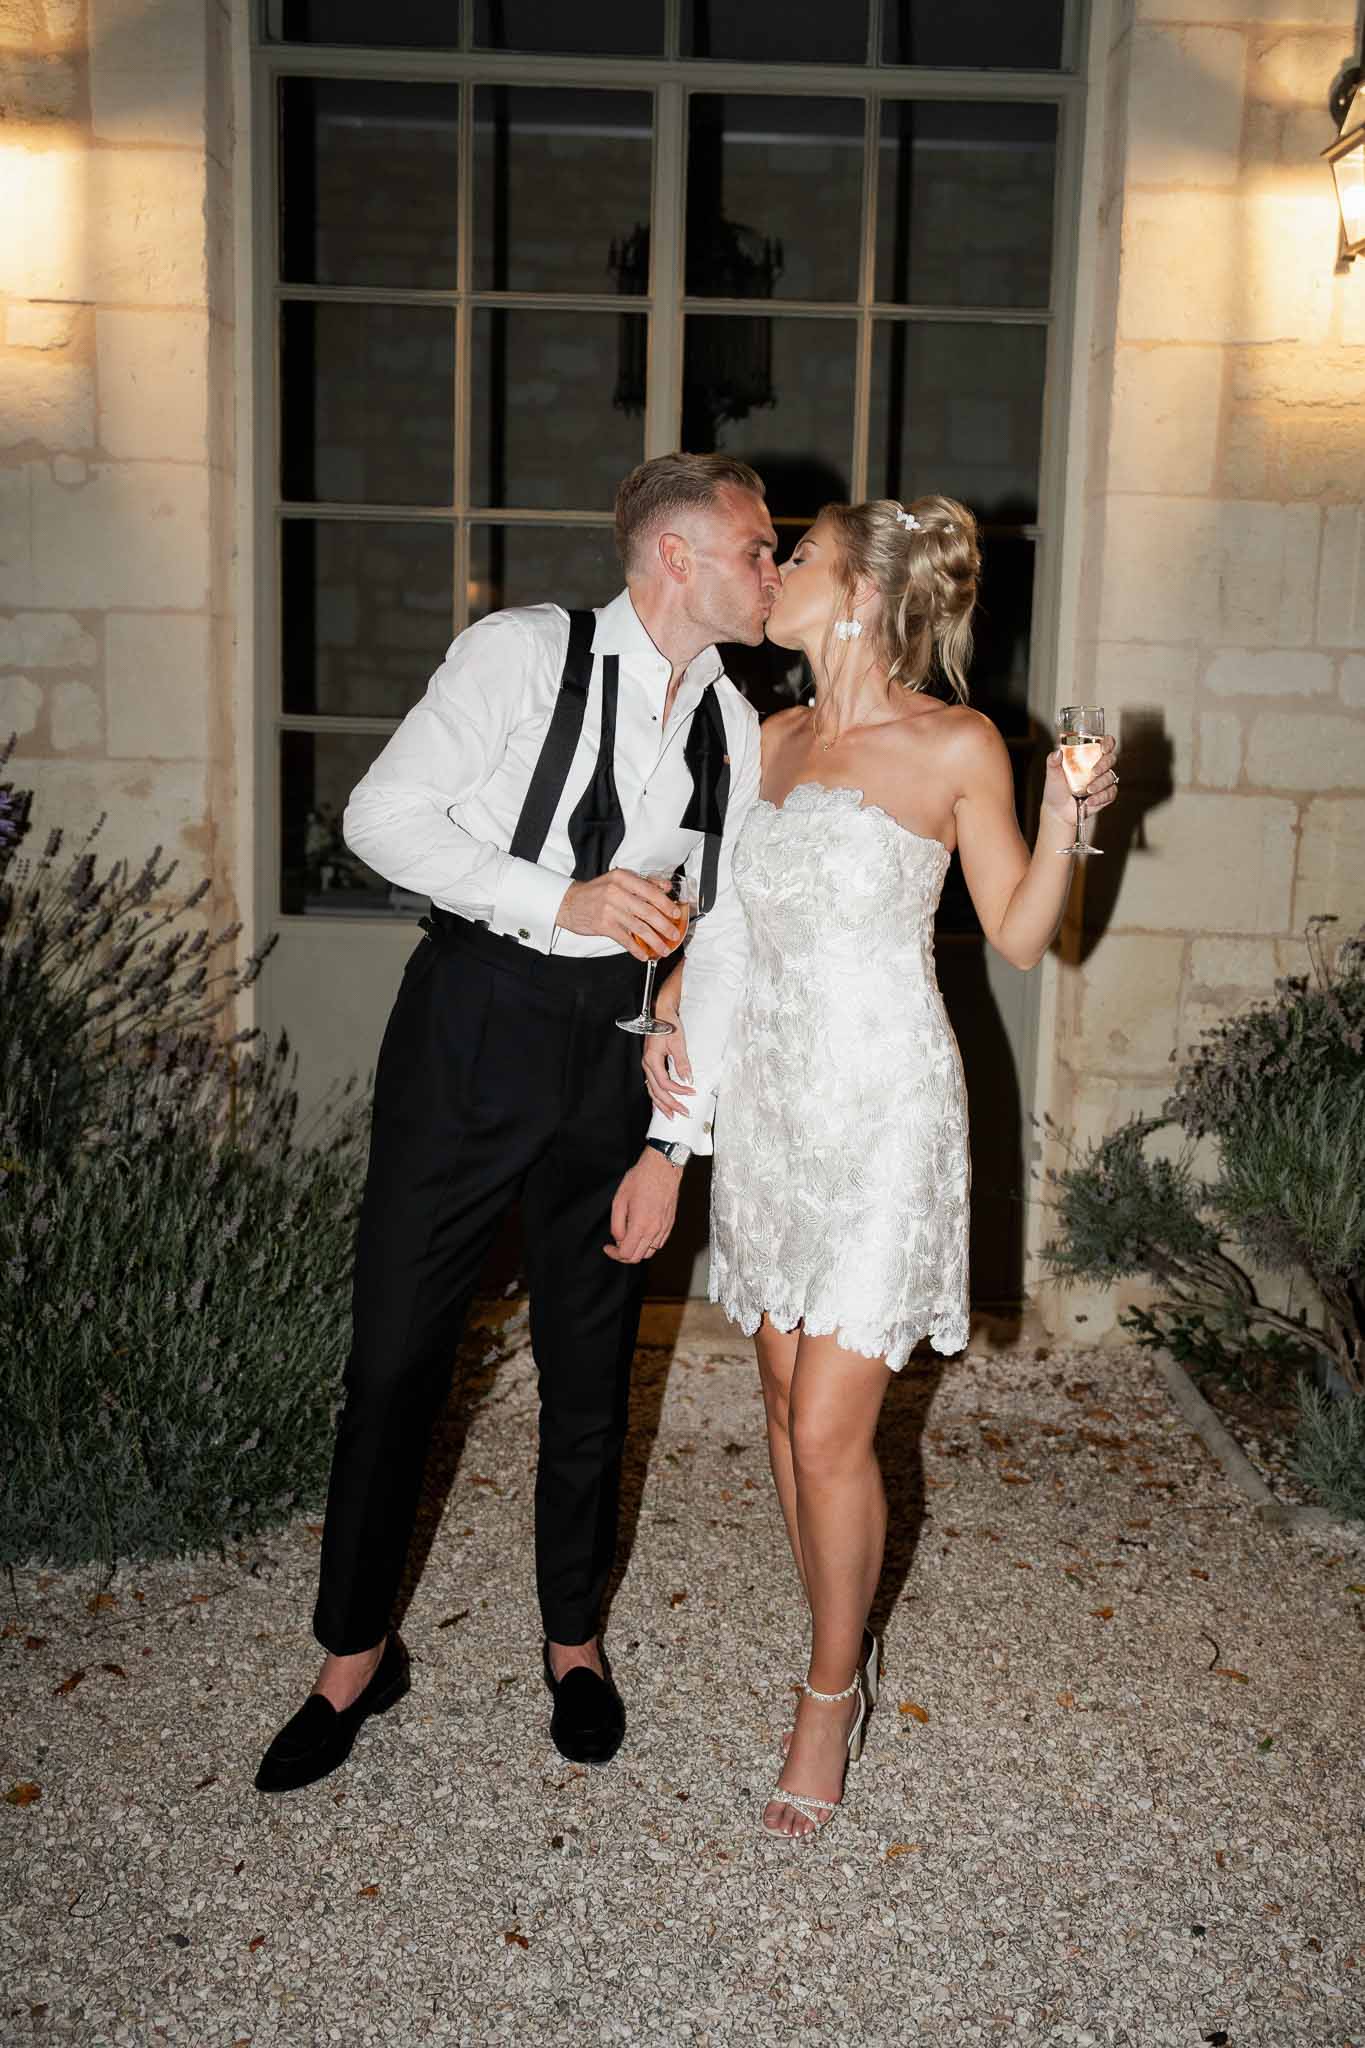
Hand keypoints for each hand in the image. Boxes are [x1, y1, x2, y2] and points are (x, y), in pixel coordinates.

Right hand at [557, 869, 680, 961]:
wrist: (569, 903)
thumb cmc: (595, 892)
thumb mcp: (618, 880)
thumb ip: (643, 882)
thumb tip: (666, 886)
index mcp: (623, 878)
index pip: (651, 891)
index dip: (666, 904)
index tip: (676, 914)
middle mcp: (616, 892)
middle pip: (648, 911)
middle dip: (665, 926)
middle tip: (674, 934)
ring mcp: (610, 909)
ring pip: (639, 928)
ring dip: (654, 941)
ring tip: (664, 949)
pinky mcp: (604, 925)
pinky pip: (625, 939)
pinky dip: (636, 949)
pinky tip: (644, 955)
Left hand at [604, 1147, 681, 1263]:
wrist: (662, 1167)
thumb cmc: (640, 1179)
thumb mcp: (619, 1200)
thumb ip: (616, 1224)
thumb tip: (618, 1238)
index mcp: (640, 1225)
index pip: (626, 1253)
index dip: (614, 1254)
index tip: (608, 1247)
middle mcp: (654, 1230)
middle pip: (637, 1257)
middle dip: (623, 1255)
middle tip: (615, 1246)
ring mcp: (664, 1228)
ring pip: (649, 1252)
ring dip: (637, 1250)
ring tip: (628, 1239)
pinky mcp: (670, 1224)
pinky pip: (658, 1243)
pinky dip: (648, 1245)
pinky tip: (641, 1234)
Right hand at [642, 981, 694, 1121]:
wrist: (660, 1012)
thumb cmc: (667, 1024)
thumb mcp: (677, 1042)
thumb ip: (682, 1062)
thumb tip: (687, 1079)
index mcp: (652, 1060)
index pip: (665, 1083)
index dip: (679, 1091)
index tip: (692, 1092)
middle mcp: (647, 1064)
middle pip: (656, 1091)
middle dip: (670, 1105)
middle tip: (683, 1113)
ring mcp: (647, 1064)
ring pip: (652, 1090)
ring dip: (662, 1104)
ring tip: (671, 1115)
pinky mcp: (650, 1063)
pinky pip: (652, 1084)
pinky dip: (657, 1096)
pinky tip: (661, 1103)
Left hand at [1042, 732, 1118, 829]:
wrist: (1058, 810)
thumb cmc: (1056, 789)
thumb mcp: (1052, 773)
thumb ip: (1053, 761)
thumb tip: (1057, 752)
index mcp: (1087, 756)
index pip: (1104, 743)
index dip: (1107, 743)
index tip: (1103, 748)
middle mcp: (1098, 766)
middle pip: (1111, 759)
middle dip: (1104, 764)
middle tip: (1094, 772)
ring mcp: (1103, 780)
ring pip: (1110, 777)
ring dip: (1100, 784)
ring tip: (1088, 790)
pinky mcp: (1106, 794)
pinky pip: (1110, 793)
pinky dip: (1100, 797)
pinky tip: (1089, 801)